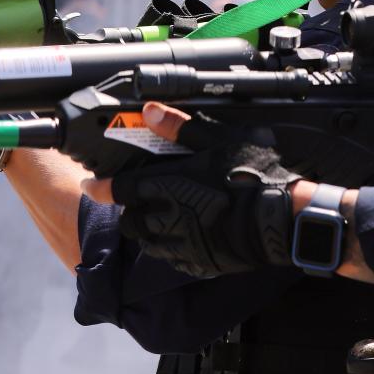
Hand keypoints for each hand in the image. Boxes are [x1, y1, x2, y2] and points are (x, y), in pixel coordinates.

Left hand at [82, 103, 297, 277]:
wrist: (281, 219)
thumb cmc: (252, 174)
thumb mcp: (219, 140)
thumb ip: (181, 128)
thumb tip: (151, 110)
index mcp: (168, 187)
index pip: (121, 189)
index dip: (102, 187)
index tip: (92, 184)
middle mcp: (170, 219)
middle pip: (131, 222)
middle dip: (128, 212)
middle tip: (135, 202)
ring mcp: (185, 245)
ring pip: (150, 244)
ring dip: (147, 232)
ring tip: (157, 221)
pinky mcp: (202, 263)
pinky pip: (175, 261)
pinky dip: (171, 250)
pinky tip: (182, 239)